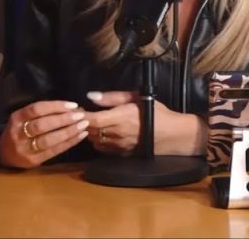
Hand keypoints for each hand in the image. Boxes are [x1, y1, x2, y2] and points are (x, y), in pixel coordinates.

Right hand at [0, 100, 89, 168]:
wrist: (5, 154)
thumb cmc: (20, 131)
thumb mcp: (24, 118)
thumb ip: (43, 112)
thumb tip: (72, 107)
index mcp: (16, 118)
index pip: (36, 109)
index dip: (56, 106)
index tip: (73, 105)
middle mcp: (18, 133)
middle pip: (42, 125)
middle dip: (64, 119)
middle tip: (81, 115)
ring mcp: (25, 149)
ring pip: (48, 140)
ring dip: (69, 132)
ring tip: (83, 125)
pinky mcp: (33, 160)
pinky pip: (54, 151)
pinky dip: (69, 143)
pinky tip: (81, 136)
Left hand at [84, 91, 203, 155]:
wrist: (172, 134)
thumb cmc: (155, 113)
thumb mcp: (136, 98)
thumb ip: (112, 97)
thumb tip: (91, 96)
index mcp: (121, 117)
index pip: (92, 119)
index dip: (80, 115)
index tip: (77, 109)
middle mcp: (117, 133)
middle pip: (89, 130)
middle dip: (83, 122)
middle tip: (81, 114)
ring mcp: (118, 145)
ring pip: (93, 140)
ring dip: (89, 131)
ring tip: (92, 123)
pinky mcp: (120, 153)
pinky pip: (101, 148)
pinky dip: (97, 140)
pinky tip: (101, 133)